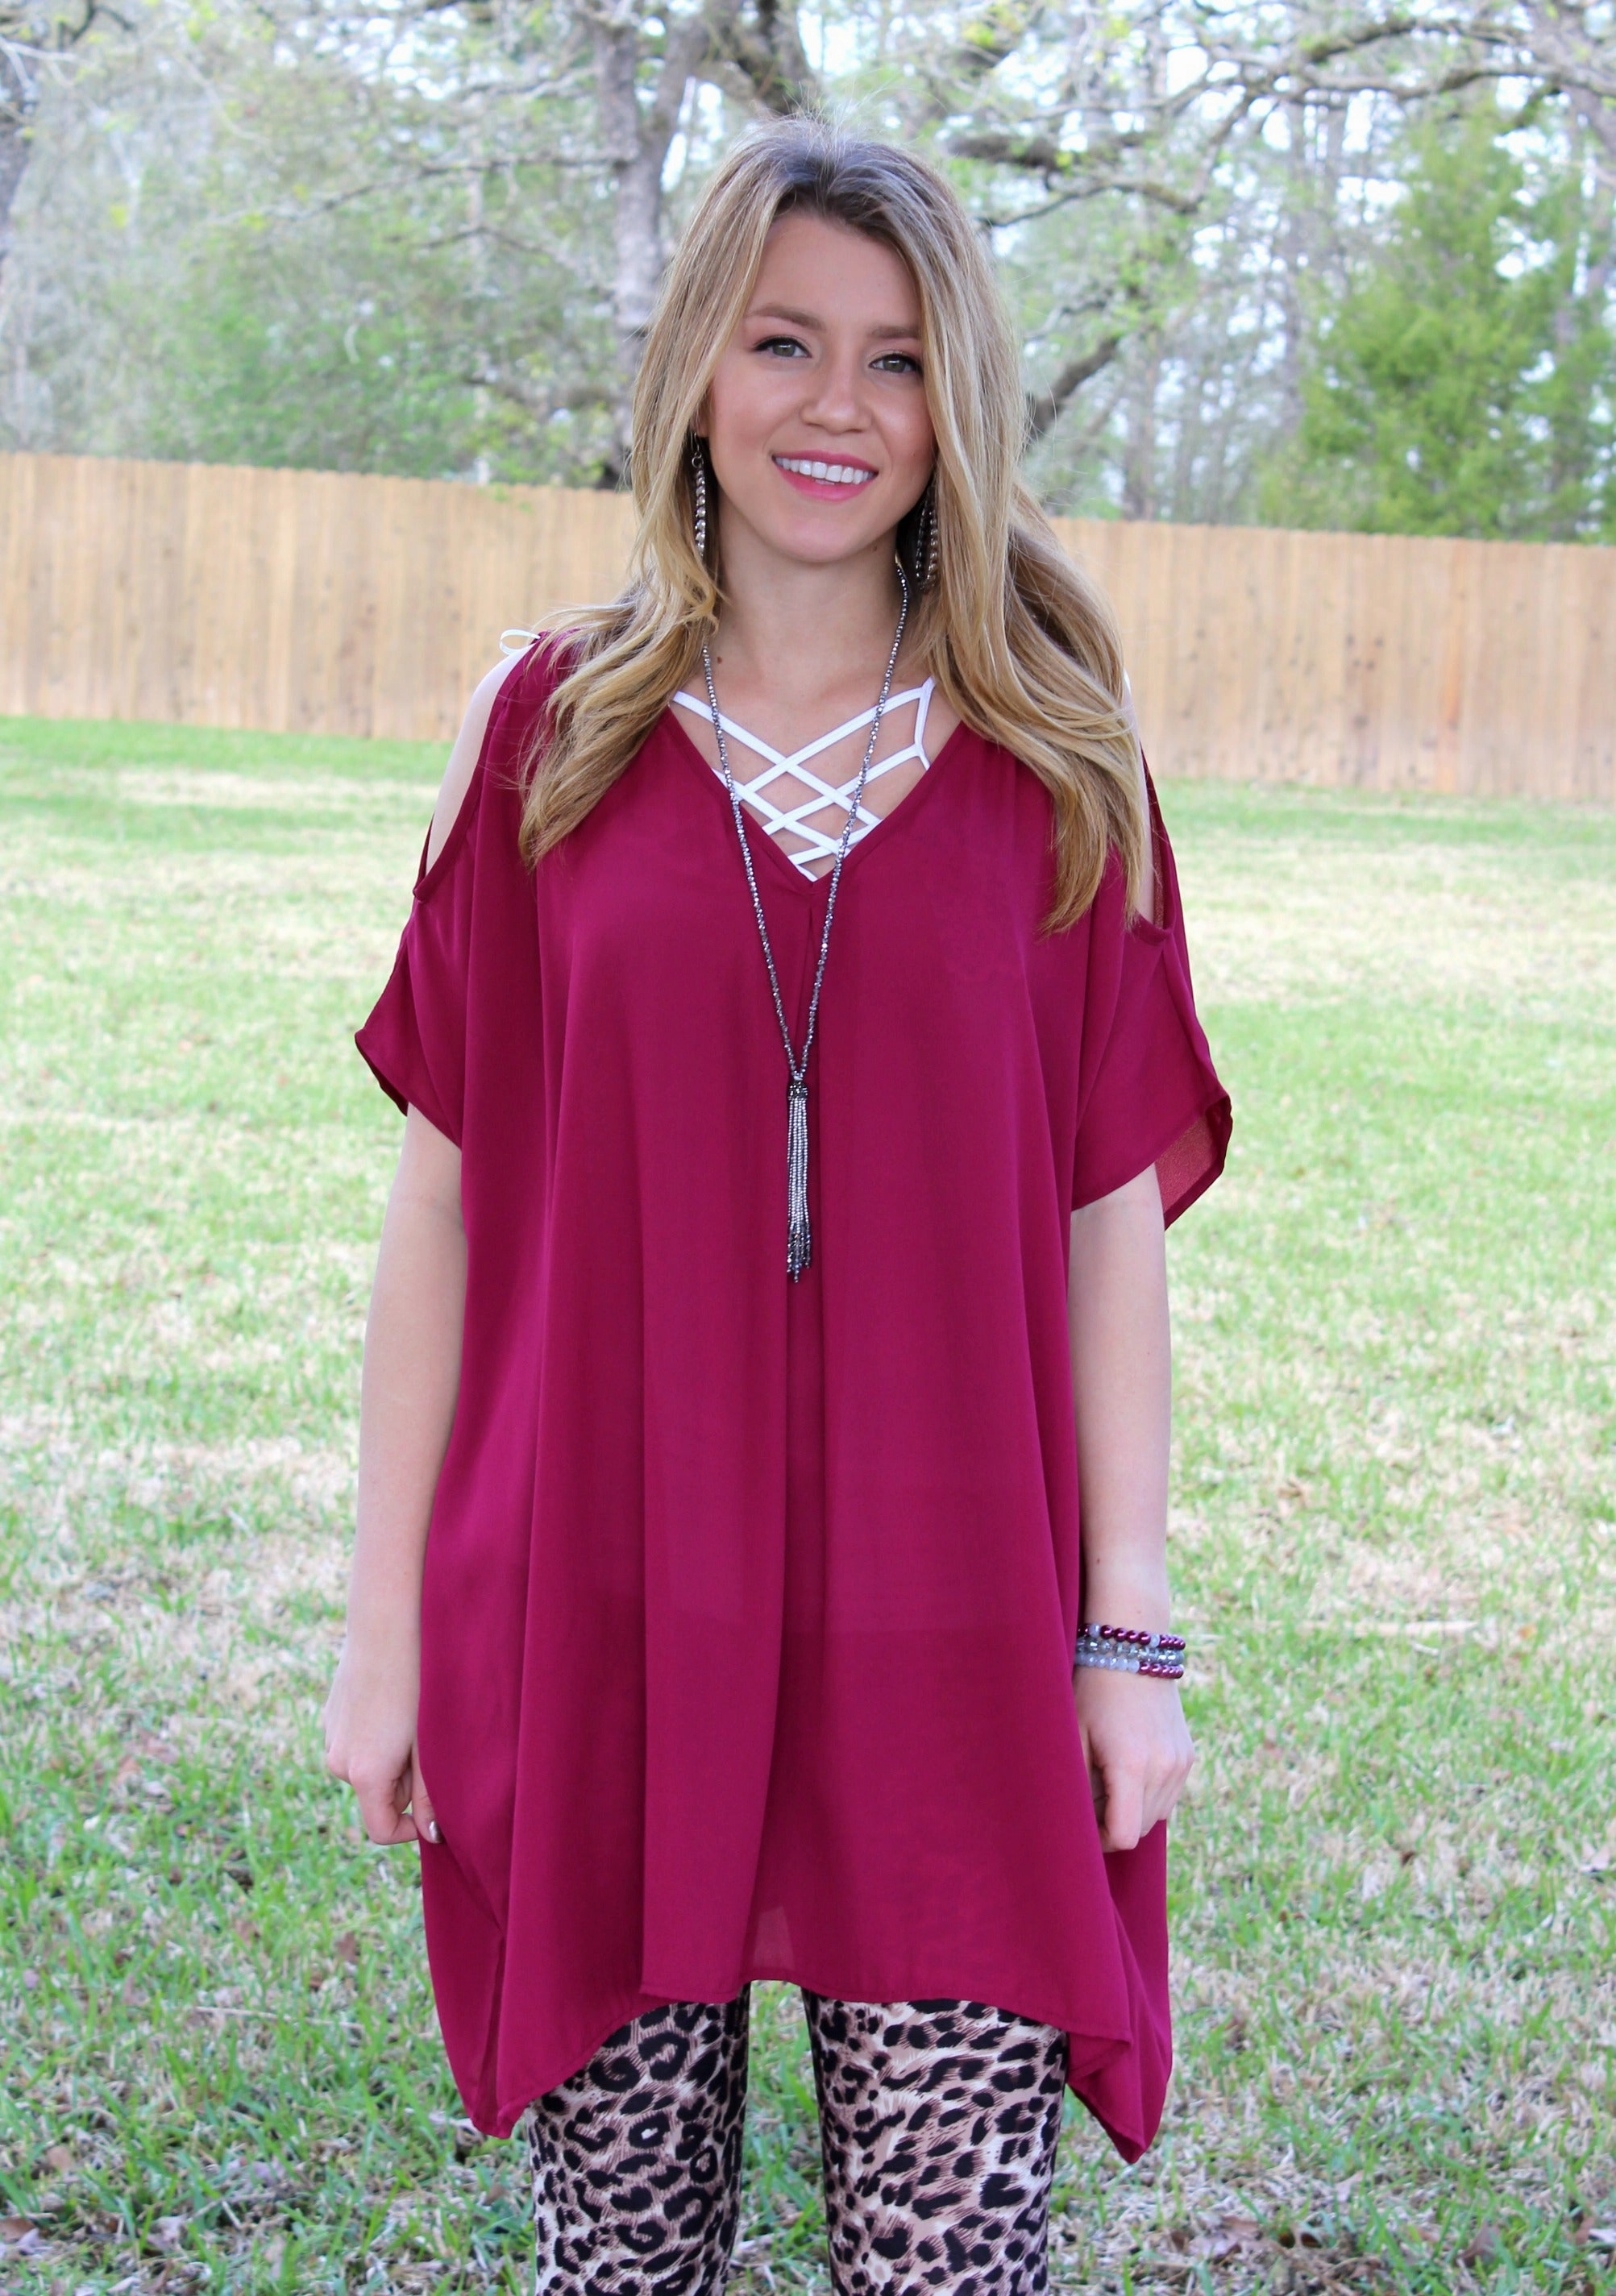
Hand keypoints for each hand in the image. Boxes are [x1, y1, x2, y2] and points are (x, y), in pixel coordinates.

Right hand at [322, 1634, 437, 1847]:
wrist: (386, 1628)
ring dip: (389, 1759)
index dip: (411, 1829)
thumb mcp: (429, 1745)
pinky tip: (391, 1702)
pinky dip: (375, 1737)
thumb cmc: (417, 1686)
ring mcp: (329, 1737)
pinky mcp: (329, 1716)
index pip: (381, 1830)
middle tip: (427, 1744)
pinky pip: (355, 1743)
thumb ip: (429, 1795)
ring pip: (366, 1768)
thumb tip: (433, 1835)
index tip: (434, 1809)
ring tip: (410, 1719)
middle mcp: (338, 1763)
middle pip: (376, 1796)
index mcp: (364, 1775)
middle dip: (403, 1785)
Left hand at [1073, 1666, 1194, 1851]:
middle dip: (1114, 1823)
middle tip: (1090, 1795)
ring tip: (1108, 1778)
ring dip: (1133, 1810)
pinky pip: (1168, 1795)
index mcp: (1132, 1766)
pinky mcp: (1188, 1757)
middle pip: (1140, 1828)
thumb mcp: (1076, 1737)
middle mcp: (1164, 1769)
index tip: (1084, 1824)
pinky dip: (1148, 1794)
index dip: (1101, 1840)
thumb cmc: (1093, 1693)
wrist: (1133, 1652)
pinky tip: (1128, 1768)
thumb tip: (1078, 1823)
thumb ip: (1079, 1785)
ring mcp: (1181, 1764)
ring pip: (1156, 1815)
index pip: (1124, 1835)